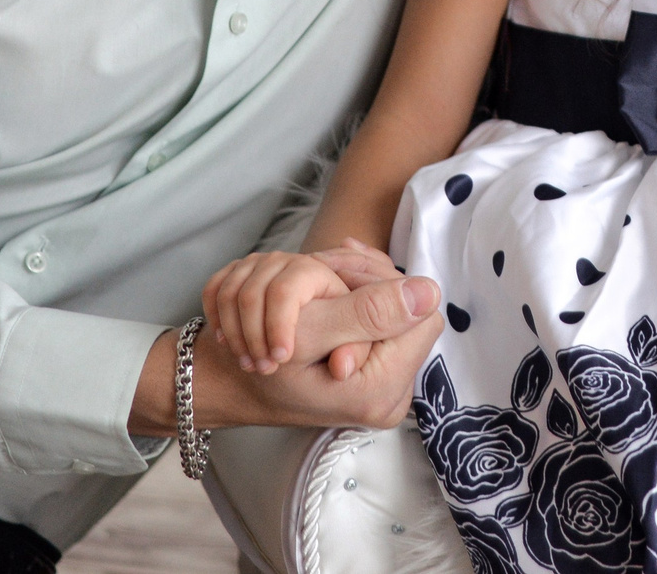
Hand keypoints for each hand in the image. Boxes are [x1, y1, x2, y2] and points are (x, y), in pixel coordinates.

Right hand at [205, 246, 404, 375]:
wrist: (226, 382)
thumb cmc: (255, 364)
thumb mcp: (308, 334)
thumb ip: (369, 313)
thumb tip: (430, 292)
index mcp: (383, 393)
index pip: (422, 320)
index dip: (386, 287)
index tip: (341, 273)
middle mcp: (390, 394)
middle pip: (407, 311)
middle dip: (368, 281)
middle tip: (325, 263)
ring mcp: (382, 382)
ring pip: (392, 304)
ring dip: (357, 282)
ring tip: (318, 270)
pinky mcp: (371, 367)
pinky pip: (379, 313)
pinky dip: (353, 291)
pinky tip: (326, 276)